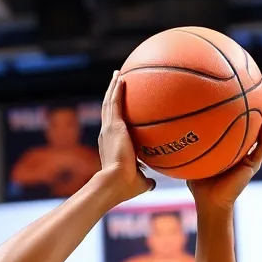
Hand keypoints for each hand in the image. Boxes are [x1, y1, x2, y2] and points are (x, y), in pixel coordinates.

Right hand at [97, 71, 155, 202]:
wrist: (115, 183)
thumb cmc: (126, 187)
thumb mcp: (139, 182)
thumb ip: (146, 179)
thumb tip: (154, 183)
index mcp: (111, 145)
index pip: (113, 126)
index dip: (115, 116)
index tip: (120, 109)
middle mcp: (107, 134)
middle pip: (108, 110)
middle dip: (112, 96)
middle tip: (117, 83)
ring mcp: (108, 129)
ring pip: (109, 103)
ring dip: (113, 88)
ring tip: (118, 75)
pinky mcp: (113, 126)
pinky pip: (114, 102)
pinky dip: (116, 89)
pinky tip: (121, 78)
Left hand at [187, 108, 261, 210]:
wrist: (211, 202)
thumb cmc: (199, 186)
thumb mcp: (194, 161)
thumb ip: (190, 148)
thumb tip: (175, 132)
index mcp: (228, 155)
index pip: (233, 135)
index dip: (235, 120)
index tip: (233, 103)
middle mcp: (240, 156)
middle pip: (247, 133)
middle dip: (250, 116)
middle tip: (251, 98)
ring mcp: (248, 159)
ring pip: (258, 136)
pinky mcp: (253, 163)